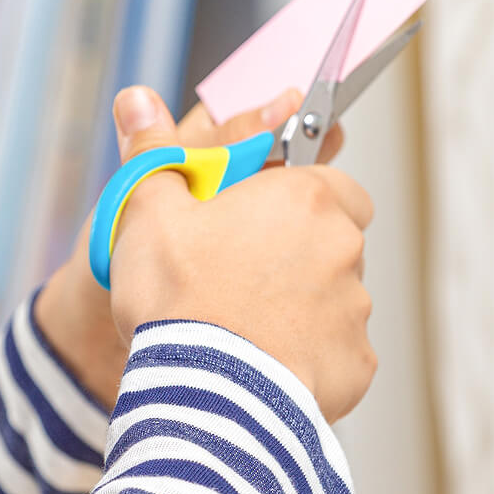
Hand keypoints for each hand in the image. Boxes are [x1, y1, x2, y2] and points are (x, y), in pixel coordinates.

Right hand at [105, 89, 375, 422]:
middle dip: (297, 253)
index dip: (290, 198)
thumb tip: (138, 98)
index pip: (325, 181)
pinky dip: (307, 358)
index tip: (254, 219)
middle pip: (332, 240)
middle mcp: (342, 248)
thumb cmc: (179, 298)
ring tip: (244, 328)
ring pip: (334, 298)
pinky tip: (262, 366)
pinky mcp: (355, 364)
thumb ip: (153, 152)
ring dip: (300, 307)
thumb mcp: (149, 212)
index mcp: (303, 198)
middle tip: (240, 275)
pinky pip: (336, 353)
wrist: (203, 395)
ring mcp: (354, 310)